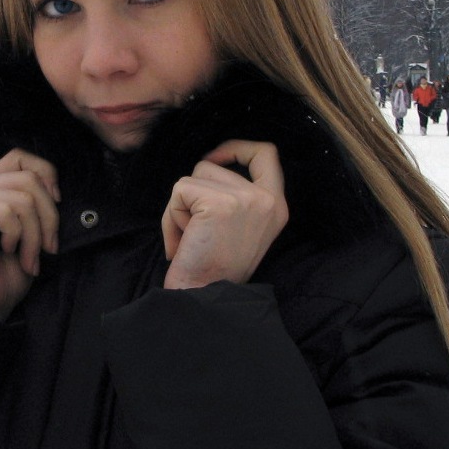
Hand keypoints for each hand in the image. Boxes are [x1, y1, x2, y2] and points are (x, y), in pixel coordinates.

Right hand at [0, 149, 60, 319]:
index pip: (21, 157)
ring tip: (29, 257)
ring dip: (35, 234)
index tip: (57, 204)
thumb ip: (34, 197)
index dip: (46, 175)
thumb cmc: (7, 269)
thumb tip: (56, 188)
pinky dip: (18, 237)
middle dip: (48, 218)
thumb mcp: (30, 225)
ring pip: (23, 198)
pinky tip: (6, 252)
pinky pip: (7, 212)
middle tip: (47, 249)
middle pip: (29, 179)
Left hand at [161, 140, 287, 289]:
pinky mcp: (220, 204)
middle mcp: (268, 199)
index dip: (236, 148)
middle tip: (196, 230)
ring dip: (180, 208)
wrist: (205, 300)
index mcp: (277, 206)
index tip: (215, 158)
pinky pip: (179, 191)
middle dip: (193, 193)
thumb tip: (209, 165)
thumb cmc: (215, 270)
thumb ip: (238, 197)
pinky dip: (170, 217)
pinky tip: (182, 243)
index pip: (266, 153)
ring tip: (191, 239)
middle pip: (213, 166)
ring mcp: (246, 199)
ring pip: (193, 177)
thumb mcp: (242, 228)